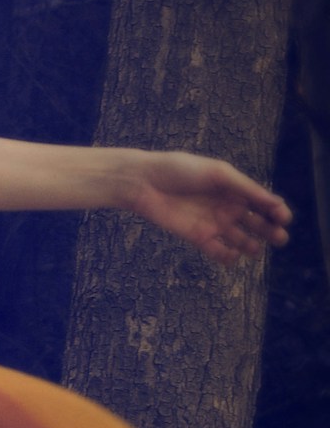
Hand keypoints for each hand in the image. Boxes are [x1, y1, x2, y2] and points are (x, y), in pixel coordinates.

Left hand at [124, 151, 290, 265]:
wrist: (145, 183)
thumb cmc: (180, 170)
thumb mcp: (217, 173)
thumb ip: (245, 188)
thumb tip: (274, 202)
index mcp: (234, 188)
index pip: (263, 202)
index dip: (276, 211)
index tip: (283, 218)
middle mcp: (228, 206)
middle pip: (257, 223)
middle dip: (271, 231)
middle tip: (280, 238)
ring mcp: (214, 223)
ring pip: (242, 240)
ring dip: (252, 246)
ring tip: (255, 249)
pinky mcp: (199, 237)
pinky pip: (219, 252)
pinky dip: (228, 256)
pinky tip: (233, 255)